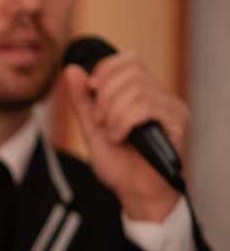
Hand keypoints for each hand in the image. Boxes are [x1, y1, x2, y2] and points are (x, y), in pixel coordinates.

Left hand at [63, 51, 187, 221]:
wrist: (132, 191)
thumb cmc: (119, 163)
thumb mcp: (91, 127)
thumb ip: (82, 100)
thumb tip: (72, 69)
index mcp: (142, 93)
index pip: (128, 59)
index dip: (105, 71)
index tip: (91, 91)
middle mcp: (160, 95)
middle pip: (131, 70)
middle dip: (105, 95)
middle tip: (100, 120)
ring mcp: (171, 107)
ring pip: (137, 89)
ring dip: (114, 113)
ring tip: (112, 134)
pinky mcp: (178, 121)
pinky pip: (147, 106)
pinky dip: (124, 121)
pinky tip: (120, 137)